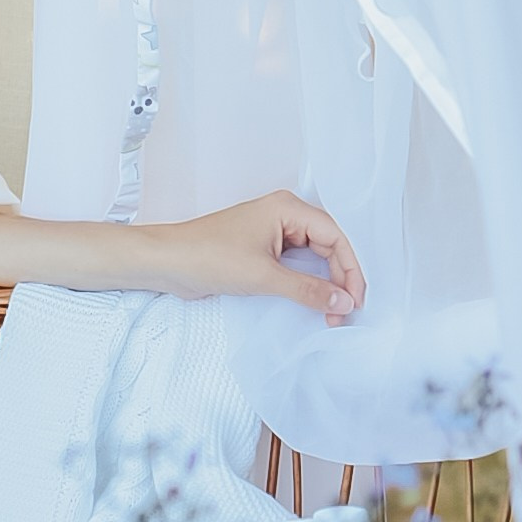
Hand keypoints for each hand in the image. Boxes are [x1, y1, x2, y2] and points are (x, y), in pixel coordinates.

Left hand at [135, 192, 366, 321]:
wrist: (166, 262)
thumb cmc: (208, 256)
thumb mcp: (263, 276)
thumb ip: (307, 290)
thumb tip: (343, 302)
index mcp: (287, 208)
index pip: (336, 236)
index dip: (351, 269)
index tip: (355, 299)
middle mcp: (284, 216)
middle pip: (328, 246)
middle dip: (339, 279)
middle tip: (344, 311)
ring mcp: (272, 233)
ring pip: (313, 258)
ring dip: (324, 284)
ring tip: (332, 312)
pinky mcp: (262, 251)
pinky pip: (295, 266)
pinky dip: (306, 284)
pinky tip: (313, 303)